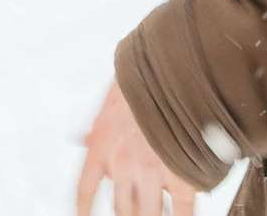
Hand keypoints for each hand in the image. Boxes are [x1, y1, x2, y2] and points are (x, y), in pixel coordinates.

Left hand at [76, 81, 198, 215]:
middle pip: (122, 210)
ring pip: (149, 214)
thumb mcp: (110, 98)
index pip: (86, 188)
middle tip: (132, 215)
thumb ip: (99, 125)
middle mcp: (124, 164)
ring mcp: (153, 171)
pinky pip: (182, 210)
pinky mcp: (182, 174)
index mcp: (103, 145)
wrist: (169, 65)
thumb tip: (86, 139)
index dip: (84, 209)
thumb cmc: (141, 77)